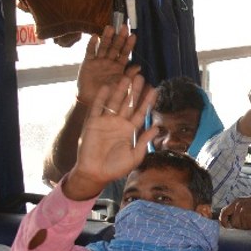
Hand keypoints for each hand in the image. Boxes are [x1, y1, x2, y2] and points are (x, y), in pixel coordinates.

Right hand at [65, 76, 157, 198]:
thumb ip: (144, 141)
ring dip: (120, 91)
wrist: (96, 173)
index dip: (147, 101)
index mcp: (130, 130)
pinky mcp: (92, 123)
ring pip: (114, 102)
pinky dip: (101, 97)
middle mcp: (119, 123)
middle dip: (135, 91)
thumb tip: (157, 127)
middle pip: (128, 104)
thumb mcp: (135, 155)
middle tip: (141, 77)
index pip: (141, 113)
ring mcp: (105, 122)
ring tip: (126, 78)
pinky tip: (107, 87)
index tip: (155, 89)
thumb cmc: (116, 167)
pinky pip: (97, 108)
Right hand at [77, 25, 139, 105]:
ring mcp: (98, 62)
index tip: (133, 35)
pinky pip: (90, 52)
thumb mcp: (122, 85)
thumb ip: (129, 75)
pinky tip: (95, 36)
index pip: (125, 54)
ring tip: (110, 28)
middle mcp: (109, 62)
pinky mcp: (88, 63)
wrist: (92, 100)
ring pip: (103, 47)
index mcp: (119, 67)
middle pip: (115, 47)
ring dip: (107, 37)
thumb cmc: (109, 94)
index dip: (129, 45)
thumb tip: (139, 66)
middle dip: (119, 37)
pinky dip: (92, 44)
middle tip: (124, 27)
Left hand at [219, 191, 250, 229]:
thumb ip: (241, 209)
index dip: (223, 221)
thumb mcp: (249, 202)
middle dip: (241, 227)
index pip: (223, 212)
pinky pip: (250, 227)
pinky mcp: (249, 216)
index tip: (227, 226)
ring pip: (241, 226)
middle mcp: (237, 206)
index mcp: (236, 202)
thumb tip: (236, 222)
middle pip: (233, 223)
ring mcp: (243, 211)